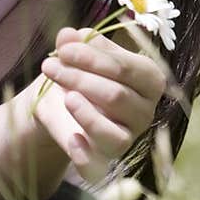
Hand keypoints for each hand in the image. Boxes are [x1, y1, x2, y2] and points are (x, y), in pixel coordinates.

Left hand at [37, 26, 167, 181]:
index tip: (63, 49)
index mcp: (149, 79)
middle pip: (115, 96)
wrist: (60, 104)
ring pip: (112, 132)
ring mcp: (130, 137)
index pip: (124, 68)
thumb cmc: (80, 73)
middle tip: (50, 66)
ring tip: (65, 97)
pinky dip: (84, 154)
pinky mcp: (108, 158)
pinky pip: (99, 164)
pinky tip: (72, 139)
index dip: (93, 57)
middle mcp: (145, 110)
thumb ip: (76, 44)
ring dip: (85, 114)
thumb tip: (67, 35)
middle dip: (79, 79)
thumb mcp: (77, 55)